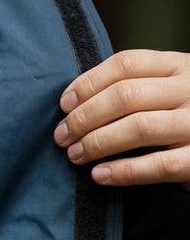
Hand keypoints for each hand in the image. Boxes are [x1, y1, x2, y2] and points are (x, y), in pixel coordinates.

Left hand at [54, 50, 189, 188]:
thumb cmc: (186, 113)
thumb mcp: (169, 87)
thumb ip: (135, 86)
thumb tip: (73, 101)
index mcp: (179, 66)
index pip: (125, 64)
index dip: (88, 83)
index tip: (64, 105)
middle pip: (126, 95)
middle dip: (84, 117)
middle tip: (61, 136)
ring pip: (139, 127)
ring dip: (97, 143)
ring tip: (75, 155)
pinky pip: (159, 165)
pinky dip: (124, 171)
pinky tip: (99, 175)